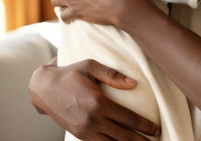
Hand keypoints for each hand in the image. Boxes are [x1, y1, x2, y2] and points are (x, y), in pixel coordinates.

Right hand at [29, 59, 160, 139]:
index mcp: (98, 102)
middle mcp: (92, 119)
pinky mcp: (79, 135)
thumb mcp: (91, 66)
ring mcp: (85, 130)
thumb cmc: (70, 73)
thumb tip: (134, 83)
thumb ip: (113, 75)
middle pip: (123, 136)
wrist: (44, 88)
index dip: (145, 126)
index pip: (128, 118)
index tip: (156, 129)